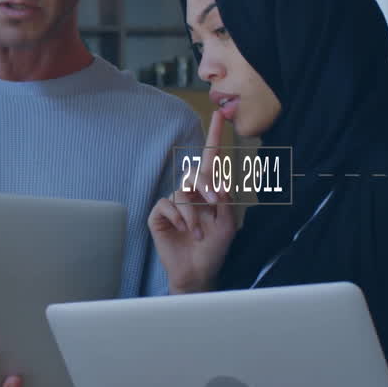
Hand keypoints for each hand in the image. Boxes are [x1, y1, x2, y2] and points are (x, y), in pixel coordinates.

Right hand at [148, 111, 236, 293]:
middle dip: (206, 185)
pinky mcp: (159, 215)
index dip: (214, 136)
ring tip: (199, 232)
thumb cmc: (214, 249)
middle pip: (195, 173)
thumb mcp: (228, 224)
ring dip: (194, 212)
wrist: (198, 272)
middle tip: (216, 203)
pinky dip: (179, 218)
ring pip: (182, 191)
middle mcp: (190, 193)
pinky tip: (184, 230)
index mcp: (209, 192)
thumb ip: (225, 201)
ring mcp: (174, 203)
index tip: (219, 114)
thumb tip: (218, 181)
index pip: (211, 160)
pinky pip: (168, 205)